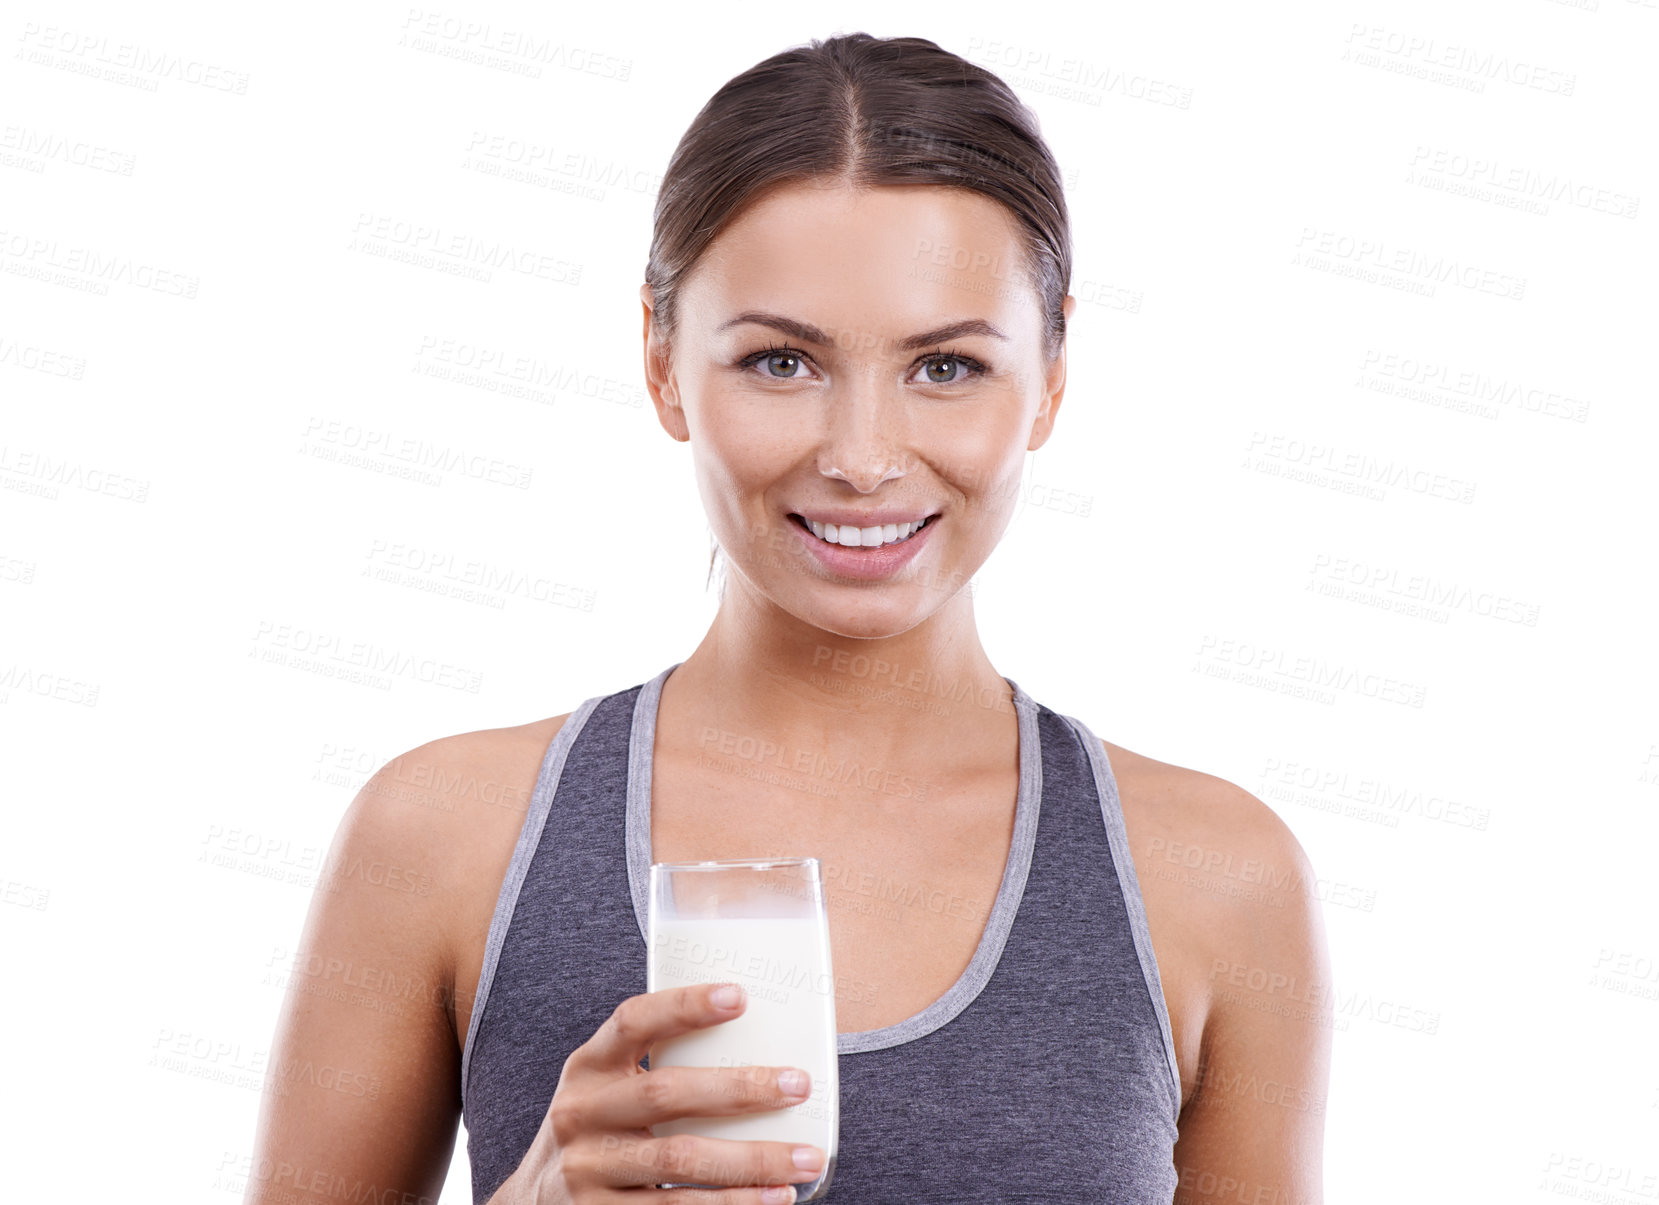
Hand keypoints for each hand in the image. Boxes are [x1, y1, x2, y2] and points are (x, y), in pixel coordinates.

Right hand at [490, 982, 826, 1202]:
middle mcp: (580, 1114)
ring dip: (751, 1162)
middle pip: (665, 1094)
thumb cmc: (598, 1129)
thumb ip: (658, 1065)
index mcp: (587, 1067)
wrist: (535, 1201)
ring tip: (805, 1158)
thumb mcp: (607, 1087)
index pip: (632, 1022)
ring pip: (679, 1163)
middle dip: (739, 1089)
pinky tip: (772, 1199)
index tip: (740, 997)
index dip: (683, 1005)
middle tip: (798, 1084)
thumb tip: (759, 1039)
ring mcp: (586, 1171)